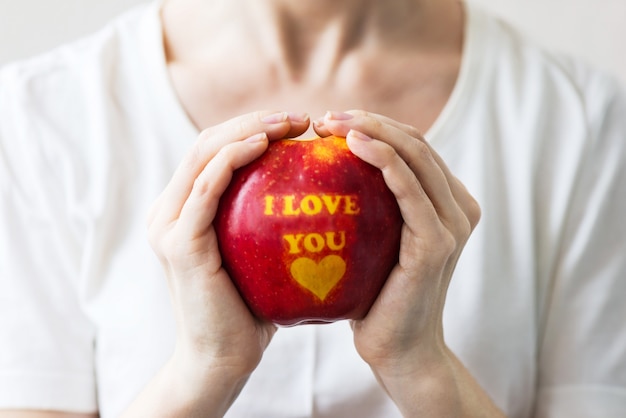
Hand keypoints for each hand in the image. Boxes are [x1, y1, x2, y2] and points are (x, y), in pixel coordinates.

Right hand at [143, 111, 308, 412]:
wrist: (223, 359)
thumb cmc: (252, 310)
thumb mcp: (260, 255)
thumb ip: (270, 223)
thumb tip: (320, 193)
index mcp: (183, 210)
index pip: (215, 152)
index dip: (253, 127)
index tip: (299, 124)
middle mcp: (167, 211)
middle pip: (206, 143)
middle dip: (254, 120)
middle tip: (301, 117)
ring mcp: (167, 225)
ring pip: (203, 155)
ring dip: (246, 129)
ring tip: (290, 123)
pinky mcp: (178, 243)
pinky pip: (206, 188)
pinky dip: (232, 159)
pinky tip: (264, 145)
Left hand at [315, 111, 501, 415]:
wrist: (398, 350)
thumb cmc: (376, 298)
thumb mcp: (372, 243)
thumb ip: (367, 208)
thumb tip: (320, 176)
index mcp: (446, 202)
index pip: (412, 147)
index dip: (374, 125)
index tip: (329, 123)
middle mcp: (458, 207)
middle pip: (415, 142)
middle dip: (369, 121)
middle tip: (325, 119)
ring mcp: (452, 224)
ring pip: (416, 156)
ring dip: (373, 130)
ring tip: (331, 124)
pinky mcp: (437, 244)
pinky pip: (410, 190)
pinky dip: (384, 161)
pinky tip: (353, 145)